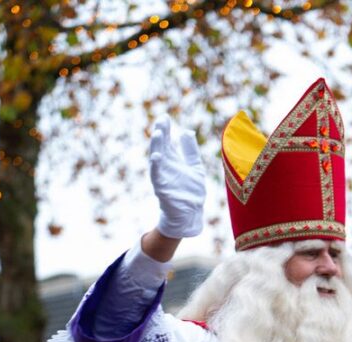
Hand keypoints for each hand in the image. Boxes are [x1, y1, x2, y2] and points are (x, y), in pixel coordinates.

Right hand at [149, 115, 205, 238]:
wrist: (190, 215)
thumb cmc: (191, 192)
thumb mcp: (195, 167)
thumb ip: (191, 151)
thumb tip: (187, 131)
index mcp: (173, 160)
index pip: (167, 140)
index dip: (166, 129)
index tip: (165, 117)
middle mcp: (166, 166)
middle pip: (161, 146)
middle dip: (161, 133)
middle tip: (161, 121)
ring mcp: (163, 177)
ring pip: (156, 158)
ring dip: (156, 146)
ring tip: (158, 133)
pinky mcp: (162, 188)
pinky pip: (156, 175)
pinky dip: (155, 166)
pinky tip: (156, 156)